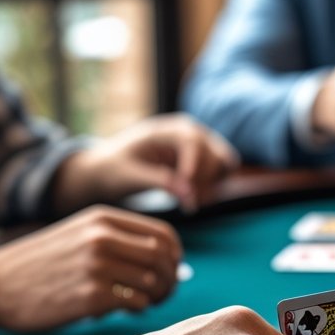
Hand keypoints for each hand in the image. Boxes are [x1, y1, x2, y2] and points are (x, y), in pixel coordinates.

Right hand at [0, 205, 181, 330]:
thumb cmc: (42, 264)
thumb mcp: (79, 234)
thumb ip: (118, 239)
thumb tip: (168, 258)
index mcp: (103, 219)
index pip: (164, 235)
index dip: (174, 258)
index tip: (169, 272)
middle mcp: (102, 238)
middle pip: (164, 259)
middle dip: (169, 280)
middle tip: (161, 294)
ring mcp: (97, 266)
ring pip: (153, 282)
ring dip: (155, 297)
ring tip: (142, 302)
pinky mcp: (91, 296)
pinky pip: (135, 303)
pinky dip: (137, 309)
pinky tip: (124, 310)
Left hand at [54, 114, 238, 213]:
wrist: (109, 168)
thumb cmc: (114, 168)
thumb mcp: (131, 176)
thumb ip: (161, 182)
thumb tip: (190, 195)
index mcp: (168, 129)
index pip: (193, 142)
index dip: (194, 169)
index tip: (188, 195)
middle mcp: (189, 132)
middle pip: (215, 153)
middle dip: (204, 182)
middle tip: (187, 205)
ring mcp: (199, 145)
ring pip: (225, 162)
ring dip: (213, 185)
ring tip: (191, 203)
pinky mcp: (203, 159)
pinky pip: (222, 171)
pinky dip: (214, 186)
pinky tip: (194, 199)